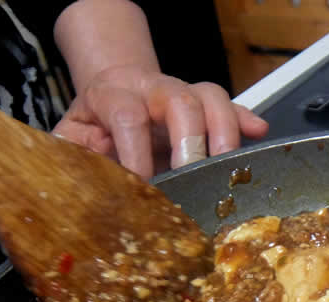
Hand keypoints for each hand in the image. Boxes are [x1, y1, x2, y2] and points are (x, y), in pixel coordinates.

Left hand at [52, 64, 267, 177]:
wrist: (111, 97)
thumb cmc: (94, 127)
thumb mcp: (71, 137)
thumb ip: (70, 156)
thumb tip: (72, 184)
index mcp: (113, 93)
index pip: (127, 114)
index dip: (135, 149)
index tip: (141, 184)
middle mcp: (152, 89)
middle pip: (179, 98)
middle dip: (190, 138)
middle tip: (192, 173)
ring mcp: (184, 95)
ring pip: (212, 97)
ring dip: (225, 131)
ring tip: (227, 167)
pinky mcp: (206, 108)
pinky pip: (232, 107)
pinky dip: (246, 120)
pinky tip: (257, 134)